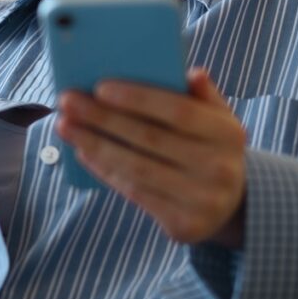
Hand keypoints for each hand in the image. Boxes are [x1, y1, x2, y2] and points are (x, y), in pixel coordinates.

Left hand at [55, 68, 246, 247]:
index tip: (100, 87)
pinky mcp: (183, 225)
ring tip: (64, 125)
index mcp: (228, 133)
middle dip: (102, 118)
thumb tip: (191, 73)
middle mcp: (219, 168)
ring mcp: (202, 200)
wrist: (232, 204)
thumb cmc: (210, 146)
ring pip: (136, 167)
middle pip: (149, 138)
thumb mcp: (217, 118)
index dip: (138, 99)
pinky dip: (104, 170)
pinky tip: (82, 151)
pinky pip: (134, 192)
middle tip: (67, 101)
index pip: (179, 111)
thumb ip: (203, 94)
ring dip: (93, 144)